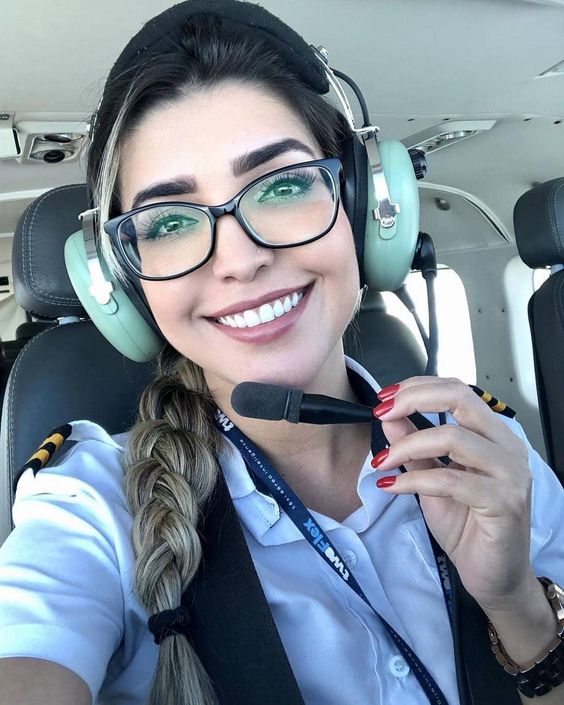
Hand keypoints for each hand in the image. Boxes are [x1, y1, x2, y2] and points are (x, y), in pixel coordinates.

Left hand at [372, 376, 535, 613]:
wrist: (495, 577)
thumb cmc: (468, 526)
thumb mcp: (432, 478)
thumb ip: (414, 446)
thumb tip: (389, 416)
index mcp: (494, 435)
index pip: (457, 390)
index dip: (417, 387)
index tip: (384, 398)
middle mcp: (508, 447)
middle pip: (461, 399)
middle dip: (413, 400)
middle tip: (381, 413)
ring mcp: (510, 474)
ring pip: (453, 438)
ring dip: (407, 446)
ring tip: (382, 462)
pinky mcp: (504, 503)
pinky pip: (450, 480)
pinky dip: (413, 481)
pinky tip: (392, 487)